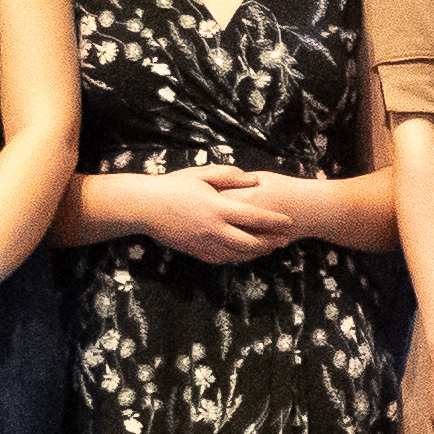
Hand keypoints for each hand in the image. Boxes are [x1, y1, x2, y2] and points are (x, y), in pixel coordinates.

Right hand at [132, 166, 303, 262]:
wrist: (144, 208)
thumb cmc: (173, 186)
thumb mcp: (201, 174)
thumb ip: (229, 176)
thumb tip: (254, 180)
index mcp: (218, 208)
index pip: (254, 217)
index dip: (274, 221)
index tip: (288, 221)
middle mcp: (214, 229)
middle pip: (251, 242)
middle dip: (270, 242)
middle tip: (284, 240)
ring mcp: (205, 243)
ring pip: (238, 254)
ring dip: (256, 253)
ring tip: (269, 248)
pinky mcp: (196, 252)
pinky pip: (223, 259)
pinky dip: (238, 257)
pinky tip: (245, 254)